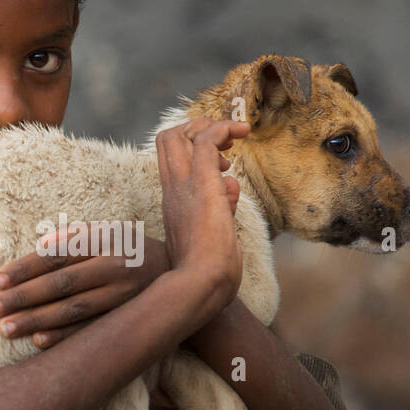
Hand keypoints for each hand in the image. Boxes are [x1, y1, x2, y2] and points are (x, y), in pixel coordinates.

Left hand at [0, 230, 171, 347]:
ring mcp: (123, 296)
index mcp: (106, 241)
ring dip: (37, 320)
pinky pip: (92, 329)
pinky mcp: (128, 318)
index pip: (58, 256)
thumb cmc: (131, 249)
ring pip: (74, 310)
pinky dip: (65, 336)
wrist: (182, 272)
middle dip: (24, 297)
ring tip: (6, 328)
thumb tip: (40, 246)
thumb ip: (74, 237)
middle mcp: (114, 268)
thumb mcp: (109, 231)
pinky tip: (38, 341)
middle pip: (62, 284)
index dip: (25, 268)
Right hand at [155, 117, 248, 326]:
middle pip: (167, 140)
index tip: (222, 160)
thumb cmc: (209, 272)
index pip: (171, 162)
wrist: (201, 283)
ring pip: (179, 133)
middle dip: (196, 129)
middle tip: (224, 142)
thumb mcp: (215, 233)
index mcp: (174, 204)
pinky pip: (205, 139)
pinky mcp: (201, 182)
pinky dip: (223, 128)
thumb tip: (231, 188)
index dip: (193, 149)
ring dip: (210, 126)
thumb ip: (221, 207)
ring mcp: (184, 185)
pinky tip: (242, 131)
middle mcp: (173, 190)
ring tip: (234, 136)